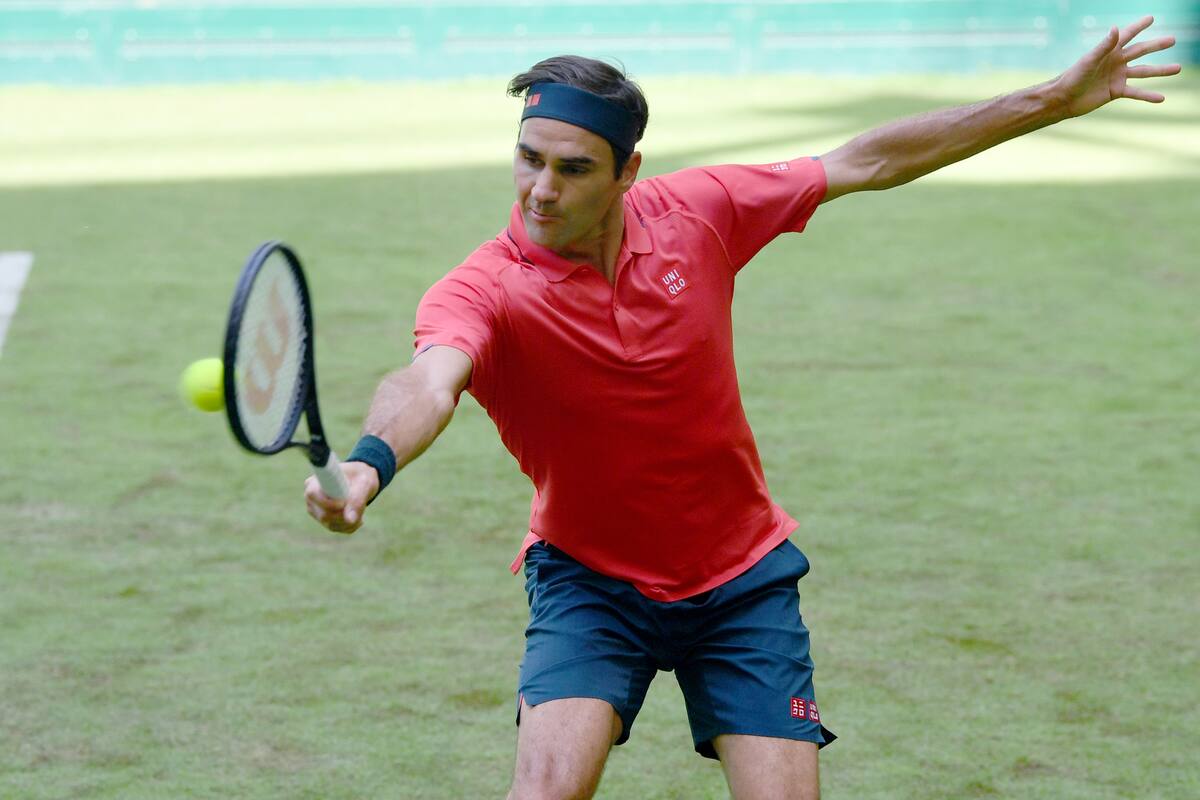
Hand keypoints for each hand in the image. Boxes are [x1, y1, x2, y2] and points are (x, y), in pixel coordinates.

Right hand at [304, 461, 379, 534]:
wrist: (359, 479)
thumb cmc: (360, 476)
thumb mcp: (363, 482)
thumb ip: (357, 499)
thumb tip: (349, 520)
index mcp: (315, 481)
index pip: (312, 494)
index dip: (328, 503)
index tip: (344, 503)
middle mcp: (311, 497)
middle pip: (324, 515)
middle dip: (344, 515)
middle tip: (359, 509)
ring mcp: (316, 510)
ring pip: (331, 524)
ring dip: (350, 522)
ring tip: (361, 510)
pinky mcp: (323, 520)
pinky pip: (336, 528)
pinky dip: (350, 526)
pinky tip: (358, 517)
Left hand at [1056, 16, 1180, 118]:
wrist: (1064, 99)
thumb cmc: (1073, 77)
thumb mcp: (1089, 60)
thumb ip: (1103, 46)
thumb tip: (1115, 28)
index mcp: (1109, 51)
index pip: (1128, 35)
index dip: (1139, 26)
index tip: (1151, 18)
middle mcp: (1116, 62)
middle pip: (1141, 51)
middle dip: (1157, 46)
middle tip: (1173, 39)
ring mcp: (1118, 76)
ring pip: (1144, 72)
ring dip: (1161, 70)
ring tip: (1178, 68)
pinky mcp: (1116, 91)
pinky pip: (1136, 92)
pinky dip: (1148, 95)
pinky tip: (1162, 98)